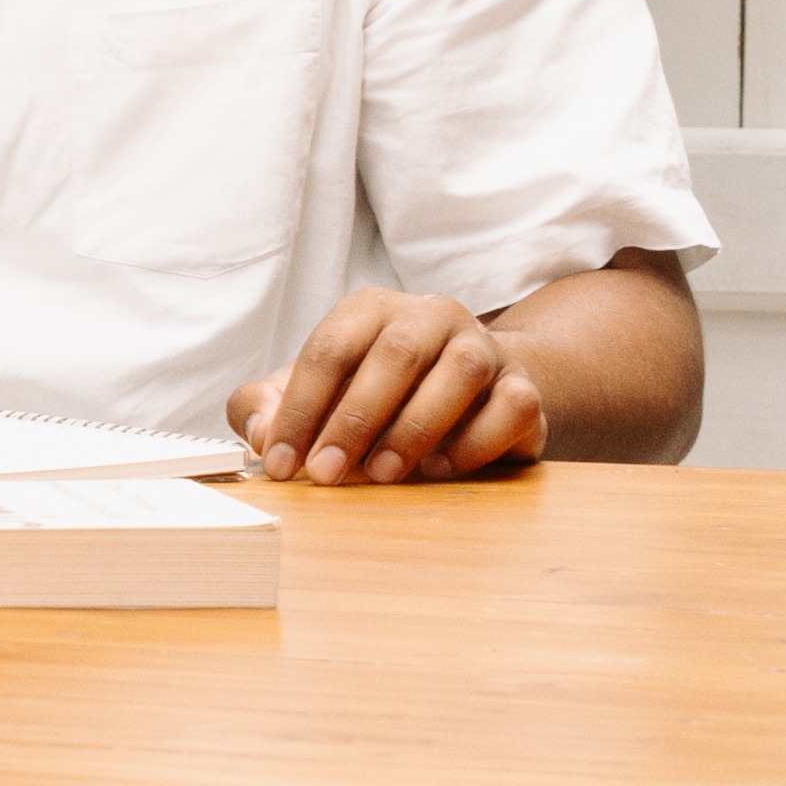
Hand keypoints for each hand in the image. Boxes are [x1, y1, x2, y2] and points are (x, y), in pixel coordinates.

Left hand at [235, 288, 544, 484]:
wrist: (467, 395)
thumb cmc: (373, 394)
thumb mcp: (312, 396)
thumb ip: (268, 407)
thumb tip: (261, 434)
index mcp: (371, 310)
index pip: (329, 349)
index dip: (300, 409)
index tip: (281, 464)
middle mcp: (430, 316)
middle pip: (394, 355)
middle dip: (354, 420)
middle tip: (326, 475)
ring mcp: (483, 346)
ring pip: (461, 371)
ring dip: (415, 428)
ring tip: (381, 475)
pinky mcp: (524, 385)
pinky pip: (512, 405)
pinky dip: (475, 442)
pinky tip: (440, 469)